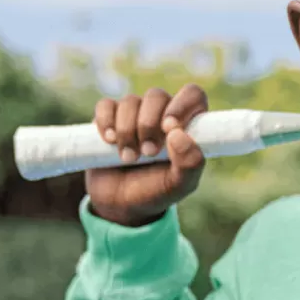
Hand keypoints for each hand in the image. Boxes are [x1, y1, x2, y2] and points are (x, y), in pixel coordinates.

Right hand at [86, 85, 208, 226]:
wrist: (121, 204)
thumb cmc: (156, 191)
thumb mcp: (179, 186)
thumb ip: (190, 164)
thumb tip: (178, 135)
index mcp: (186, 125)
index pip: (193, 95)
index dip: (182, 105)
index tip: (170, 128)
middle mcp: (161, 114)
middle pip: (157, 96)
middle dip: (149, 124)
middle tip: (148, 153)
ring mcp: (134, 114)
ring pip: (130, 101)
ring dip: (127, 131)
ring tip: (128, 158)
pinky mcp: (109, 118)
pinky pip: (106, 105)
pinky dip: (106, 121)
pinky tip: (110, 141)